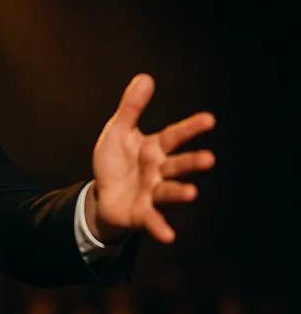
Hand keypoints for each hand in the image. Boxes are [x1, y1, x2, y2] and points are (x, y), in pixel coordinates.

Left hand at [86, 73, 215, 243]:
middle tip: (209, 159)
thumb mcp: (118, 131)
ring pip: (168, 191)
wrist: (103, 195)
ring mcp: (152, 192)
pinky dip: (160, 227)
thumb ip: (132, 108)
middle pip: (177, 165)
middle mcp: (158, 171)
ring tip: (192, 193)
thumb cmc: (116, 161)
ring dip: (180, 192)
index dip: (190, 128)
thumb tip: (145, 77)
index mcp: (154, 149)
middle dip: (192, 162)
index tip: (209, 119)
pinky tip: (169, 236)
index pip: (174, 136)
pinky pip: (152, 220)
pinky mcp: (142, 212)